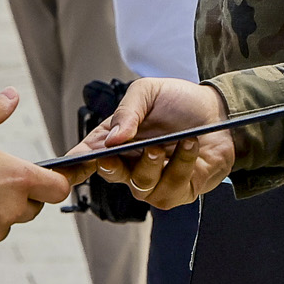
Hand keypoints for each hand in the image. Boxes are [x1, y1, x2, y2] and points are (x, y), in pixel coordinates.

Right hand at [63, 77, 234, 210]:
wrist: (219, 112)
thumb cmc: (179, 102)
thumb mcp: (148, 92)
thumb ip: (127, 111)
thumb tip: (112, 139)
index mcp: (114, 139)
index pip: (86, 156)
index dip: (71, 166)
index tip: (63, 168)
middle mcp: (130, 163)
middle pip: (109, 174)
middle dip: (111, 166)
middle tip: (115, 153)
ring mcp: (153, 181)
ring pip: (141, 185)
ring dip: (152, 164)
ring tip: (164, 144)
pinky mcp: (178, 191)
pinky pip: (172, 187)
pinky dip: (181, 165)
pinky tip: (190, 145)